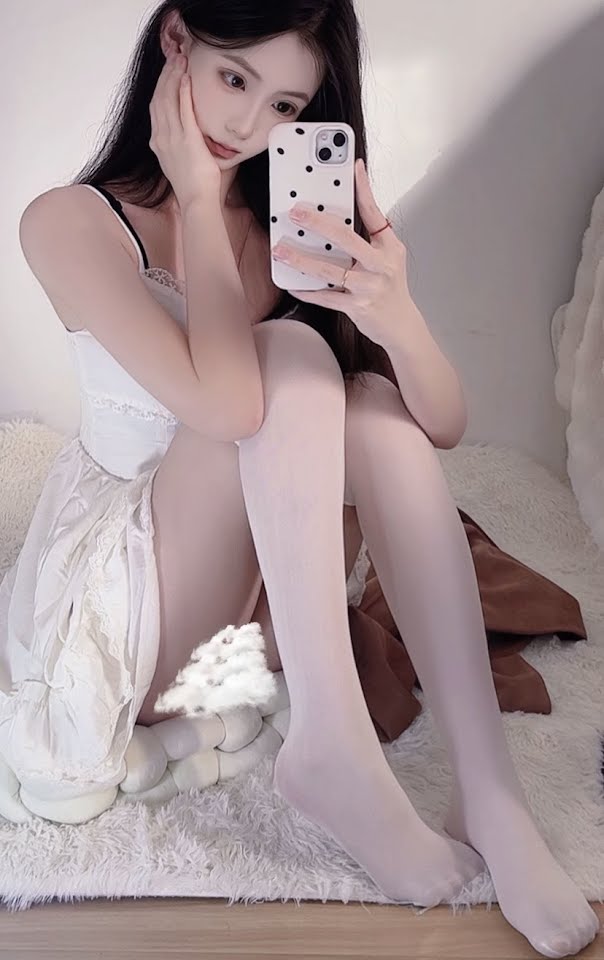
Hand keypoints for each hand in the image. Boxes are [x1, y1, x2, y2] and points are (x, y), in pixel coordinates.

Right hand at [149, 51, 221, 208]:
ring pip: (169, 99)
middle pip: (159, 97)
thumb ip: (180, 145)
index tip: (168, 71)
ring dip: (174, 77)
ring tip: (181, 61)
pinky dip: (184, 92)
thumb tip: (190, 135)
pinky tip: (187, 78)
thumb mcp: (181, 161)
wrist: (196, 201)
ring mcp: (173, 139)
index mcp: (158, 143)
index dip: (161, 85)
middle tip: (175, 58)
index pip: (155, 106)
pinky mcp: (188, 141)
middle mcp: (161, 138)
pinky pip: (184, 110)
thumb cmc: (193, 186)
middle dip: (166, 75)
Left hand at [272, 158, 411, 347]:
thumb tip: (345, 212)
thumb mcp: (389, 257)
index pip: (374, 212)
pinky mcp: (357, 307)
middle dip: (318, 223)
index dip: (363, 188)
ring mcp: (369, 287)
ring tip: (281, 250)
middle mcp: (381, 265)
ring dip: (301, 260)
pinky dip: (308, 291)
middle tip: (296, 213)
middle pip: (347, 238)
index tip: (352, 166)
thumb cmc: (391, 288)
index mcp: (390, 247)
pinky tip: (292, 284)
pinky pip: (326, 297)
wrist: (401, 325)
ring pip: (330, 270)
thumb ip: (370, 236)